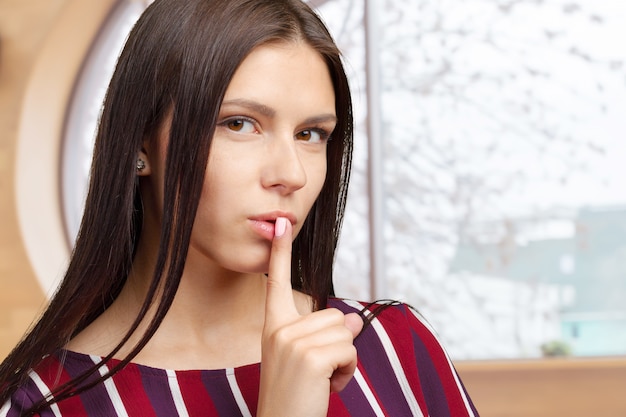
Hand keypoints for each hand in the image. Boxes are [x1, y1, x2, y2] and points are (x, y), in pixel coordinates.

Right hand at [257, 217, 362, 416]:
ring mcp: (293, 342)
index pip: (277, 282)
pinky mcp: (310, 357)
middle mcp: (279, 329)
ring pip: (345, 332)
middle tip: (318, 372)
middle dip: (338, 345)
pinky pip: (350, 350)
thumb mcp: (308, 360)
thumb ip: (328, 334)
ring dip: (344, 360)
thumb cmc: (294, 396)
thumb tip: (357, 320)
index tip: (280, 224)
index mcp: (273, 326)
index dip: (281, 252)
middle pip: (334, 316)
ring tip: (322, 380)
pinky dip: (348, 372)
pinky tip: (329, 387)